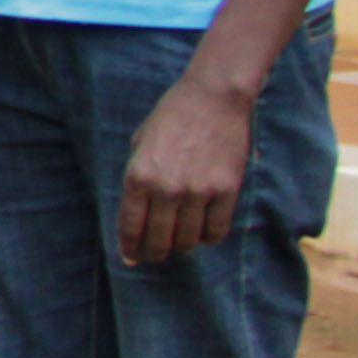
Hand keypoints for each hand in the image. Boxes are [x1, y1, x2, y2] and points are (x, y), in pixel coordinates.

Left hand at [117, 62, 263, 264]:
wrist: (213, 99)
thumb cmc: (171, 117)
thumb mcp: (140, 144)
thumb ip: (138, 177)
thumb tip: (137, 212)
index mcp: (139, 176)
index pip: (131, 226)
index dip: (130, 247)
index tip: (131, 258)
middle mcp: (167, 189)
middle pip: (159, 240)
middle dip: (154, 253)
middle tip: (154, 256)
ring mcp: (199, 192)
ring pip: (188, 241)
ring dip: (181, 247)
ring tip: (178, 245)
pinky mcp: (227, 192)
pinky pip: (216, 231)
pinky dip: (207, 238)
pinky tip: (201, 233)